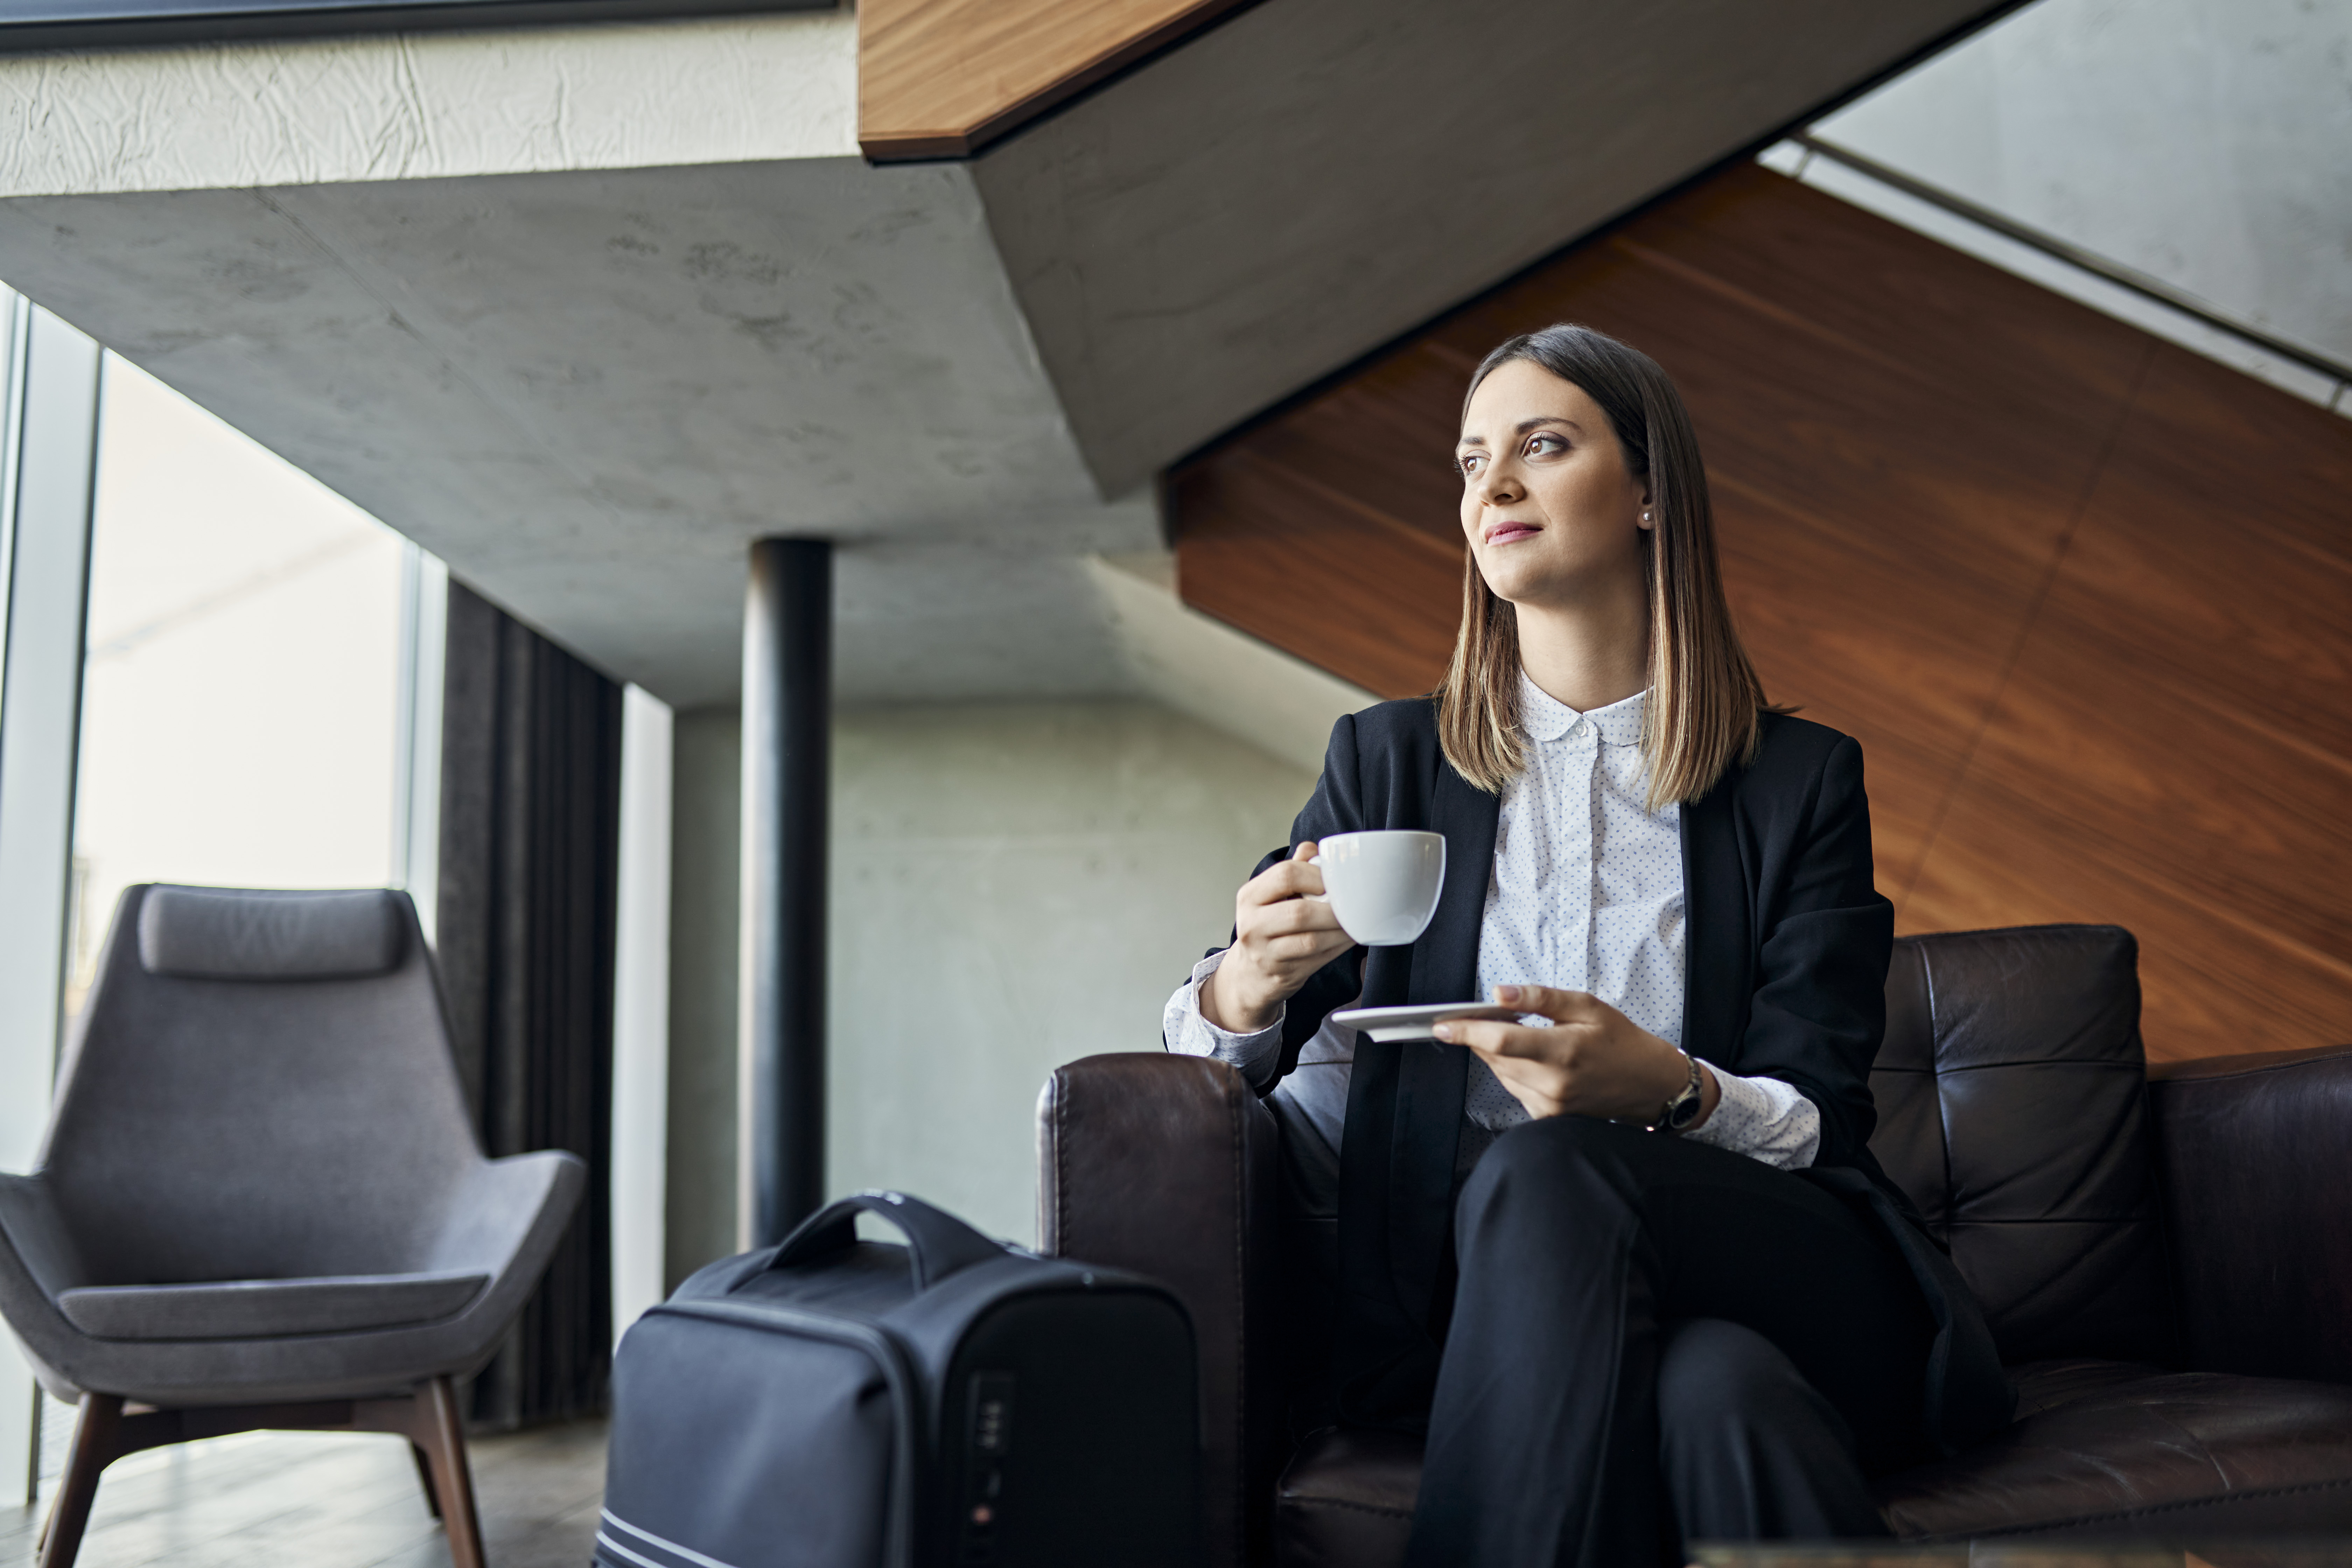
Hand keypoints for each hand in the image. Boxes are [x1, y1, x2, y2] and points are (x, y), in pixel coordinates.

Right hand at [1202, 842, 1354, 1032]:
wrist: (1250, 972)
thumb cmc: (1268, 926)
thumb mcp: (1271, 895)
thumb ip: (1293, 870)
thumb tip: (1314, 849)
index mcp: (1249, 896)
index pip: (1285, 875)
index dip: (1316, 875)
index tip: (1334, 880)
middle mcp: (1251, 925)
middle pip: (1299, 913)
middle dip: (1333, 909)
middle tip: (1353, 904)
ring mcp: (1265, 953)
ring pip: (1311, 940)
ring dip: (1340, 930)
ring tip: (1356, 921)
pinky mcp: (1282, 973)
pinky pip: (1318, 959)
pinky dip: (1338, 947)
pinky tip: (1348, 938)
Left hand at [1433, 983, 1718, 1126]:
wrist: (1649, 1084)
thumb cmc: (1622, 1041)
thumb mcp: (1587, 1006)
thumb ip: (1541, 998)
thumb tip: (1500, 993)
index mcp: (1563, 1051)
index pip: (1499, 1042)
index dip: (1465, 1032)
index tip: (1442, 1024)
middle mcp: (1553, 1084)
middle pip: (1494, 1058)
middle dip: (1481, 1037)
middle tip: (1486, 1018)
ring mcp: (1550, 1105)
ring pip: (1502, 1074)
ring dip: (1499, 1053)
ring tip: (1522, 1036)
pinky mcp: (1549, 1117)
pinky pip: (1515, 1089)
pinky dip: (1514, 1071)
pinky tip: (1535, 1059)